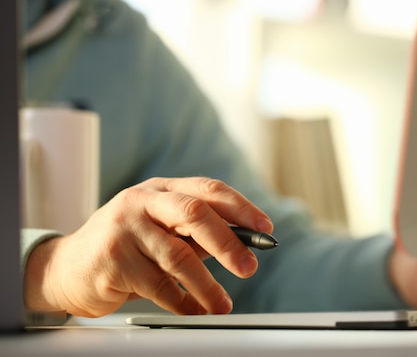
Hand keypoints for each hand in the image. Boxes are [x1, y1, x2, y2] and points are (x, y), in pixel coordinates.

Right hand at [23, 177, 273, 317]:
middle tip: (249, 267)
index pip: (209, 190)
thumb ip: (198, 235)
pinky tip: (194, 311)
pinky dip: (182, 302)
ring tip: (222, 304)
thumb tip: (246, 245)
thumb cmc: (128, 247)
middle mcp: (142, 201)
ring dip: (207, 285)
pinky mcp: (112, 259)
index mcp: (161, 189)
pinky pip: (158, 285)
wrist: (68, 268)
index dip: (241, 208)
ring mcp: (124, 227)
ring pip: (177, 256)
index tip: (265, 229)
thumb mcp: (162, 231)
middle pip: (194, 214)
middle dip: (227, 243)